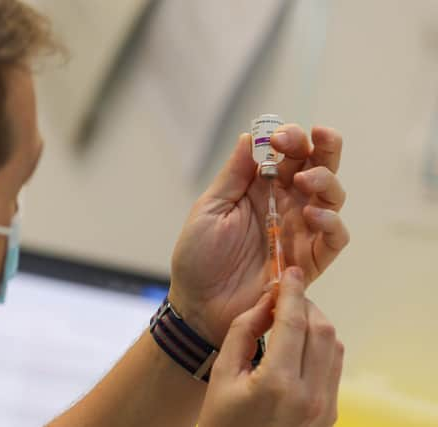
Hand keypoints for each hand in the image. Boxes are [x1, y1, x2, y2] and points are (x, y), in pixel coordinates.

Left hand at [169, 125, 348, 344]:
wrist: (199, 304)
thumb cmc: (199, 257)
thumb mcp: (210, 210)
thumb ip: (233, 176)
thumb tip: (250, 136)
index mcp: (261, 189)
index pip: (289, 154)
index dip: (291, 138)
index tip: (279, 136)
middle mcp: (286, 205)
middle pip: (320, 168)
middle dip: (325, 148)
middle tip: (317, 137)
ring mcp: (300, 232)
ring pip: (333, 198)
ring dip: (327, 181)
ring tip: (305, 180)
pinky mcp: (309, 261)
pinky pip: (334, 239)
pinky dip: (331, 223)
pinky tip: (312, 215)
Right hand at [198, 267, 343, 426]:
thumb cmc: (221, 420)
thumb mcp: (222, 373)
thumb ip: (243, 331)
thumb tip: (266, 301)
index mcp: (277, 384)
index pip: (294, 322)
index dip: (292, 292)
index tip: (289, 273)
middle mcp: (309, 397)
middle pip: (321, 330)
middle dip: (305, 304)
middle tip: (284, 295)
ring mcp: (324, 408)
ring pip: (334, 345)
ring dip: (315, 323)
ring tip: (291, 317)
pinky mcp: (329, 413)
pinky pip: (334, 365)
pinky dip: (321, 344)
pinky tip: (299, 341)